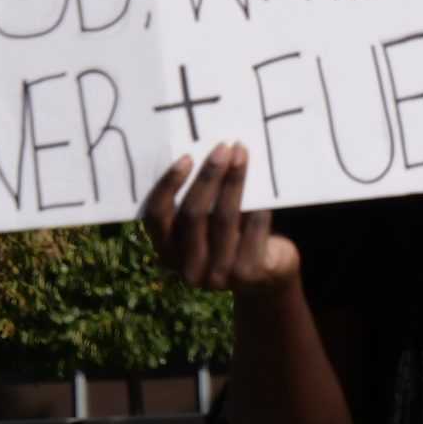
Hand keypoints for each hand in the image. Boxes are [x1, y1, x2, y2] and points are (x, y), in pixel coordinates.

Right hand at [141, 143, 300, 293]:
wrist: (265, 272)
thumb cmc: (228, 234)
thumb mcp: (206, 225)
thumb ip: (198, 200)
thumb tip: (205, 153)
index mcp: (167, 251)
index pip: (157, 217)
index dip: (168, 186)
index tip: (186, 158)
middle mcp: (187, 268)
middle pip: (193, 214)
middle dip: (208, 177)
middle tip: (222, 148)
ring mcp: (217, 275)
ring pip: (223, 218)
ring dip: (234, 181)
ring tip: (242, 154)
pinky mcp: (247, 273)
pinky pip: (252, 227)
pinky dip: (257, 202)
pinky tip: (262, 181)